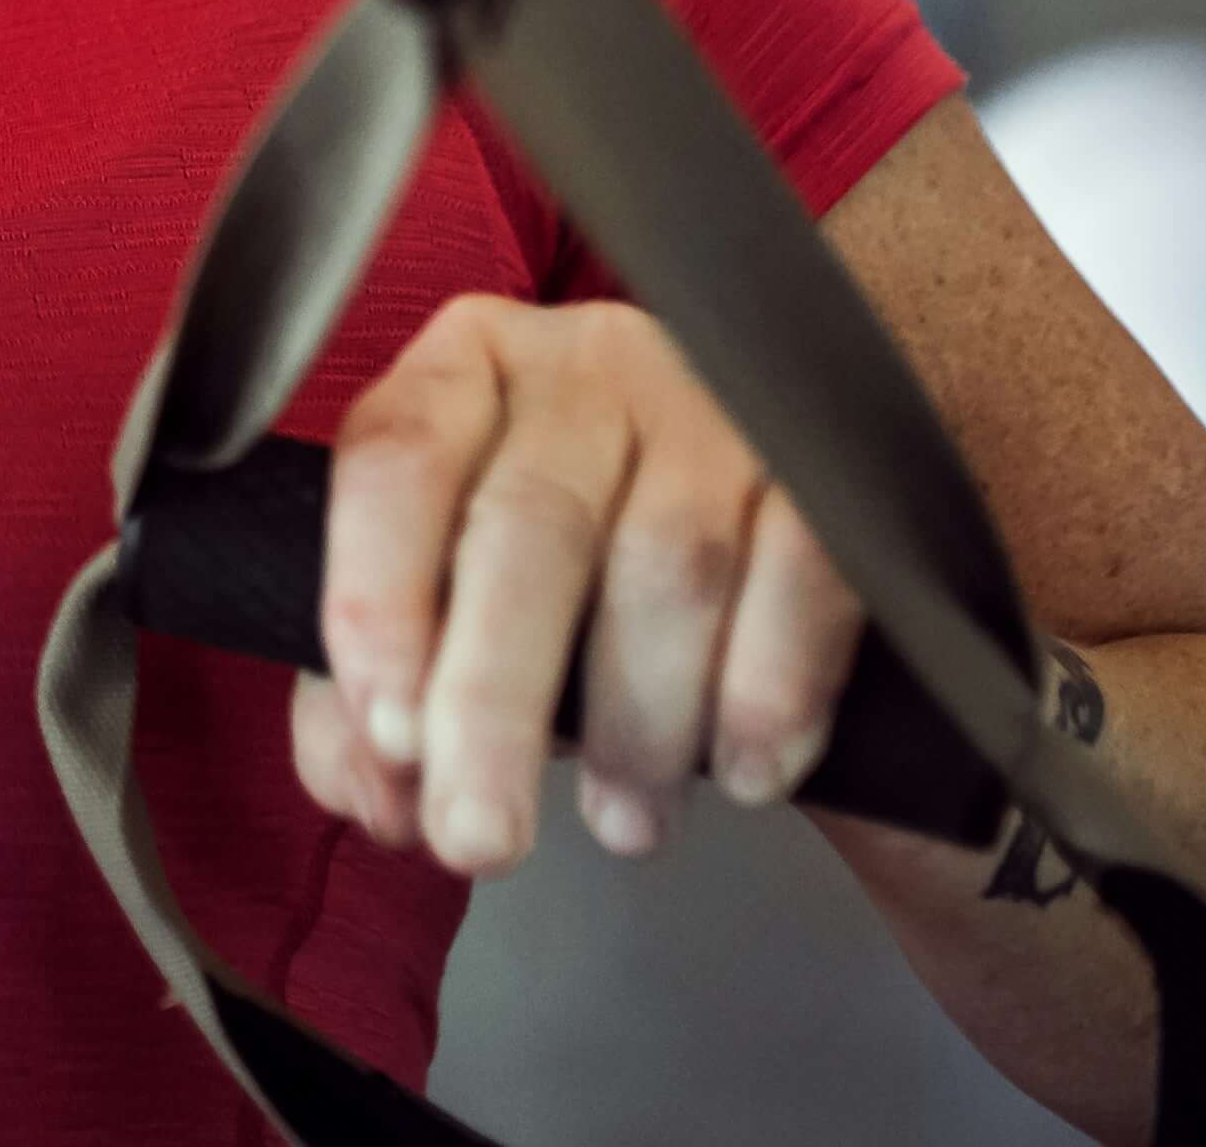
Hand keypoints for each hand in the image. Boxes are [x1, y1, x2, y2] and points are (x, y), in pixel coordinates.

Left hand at [289, 292, 867, 876]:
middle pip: (529, 526)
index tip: (391, 736)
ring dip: (641, 725)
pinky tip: (744, 773)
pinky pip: (803, 579)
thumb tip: (379, 798)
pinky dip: (771, 694)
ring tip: (625, 823)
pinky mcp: (832, 472)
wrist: (757, 577)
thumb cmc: (570, 597)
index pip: (397, 458)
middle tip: (480, 838)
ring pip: (670, 566)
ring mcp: (720, 405)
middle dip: (494, 701)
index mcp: (467, 371)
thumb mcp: (451, 630)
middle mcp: (590, 367)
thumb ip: (373, 712)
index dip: (381, 598)